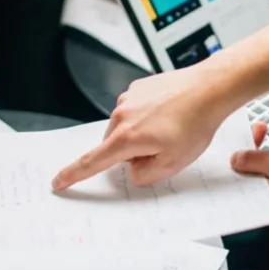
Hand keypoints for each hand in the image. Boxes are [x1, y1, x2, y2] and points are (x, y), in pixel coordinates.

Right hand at [52, 63, 236, 189]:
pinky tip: (170, 114)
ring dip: (141, 133)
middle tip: (164, 148)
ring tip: (171, 128)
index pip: (92, 162)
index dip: (73, 174)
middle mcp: (121, 115)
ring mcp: (129, 98)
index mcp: (126, 138)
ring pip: (126, 127)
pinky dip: (148, 116)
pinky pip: (136, 110)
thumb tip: (133, 168)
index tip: (58, 182)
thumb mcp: (172, 164)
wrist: (209, 89)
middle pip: (114, 145)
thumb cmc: (195, 124)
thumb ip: (145, 174)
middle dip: (132, 153)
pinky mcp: (138, 87)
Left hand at [232, 123, 268, 231]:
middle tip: (262, 130)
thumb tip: (234, 159)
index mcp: (250, 196)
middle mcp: (256, 206)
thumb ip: (253, 159)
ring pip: (258, 179)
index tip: (248, 132)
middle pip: (245, 173)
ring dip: (264, 160)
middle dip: (252, 150)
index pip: (233, 169)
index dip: (239, 147)